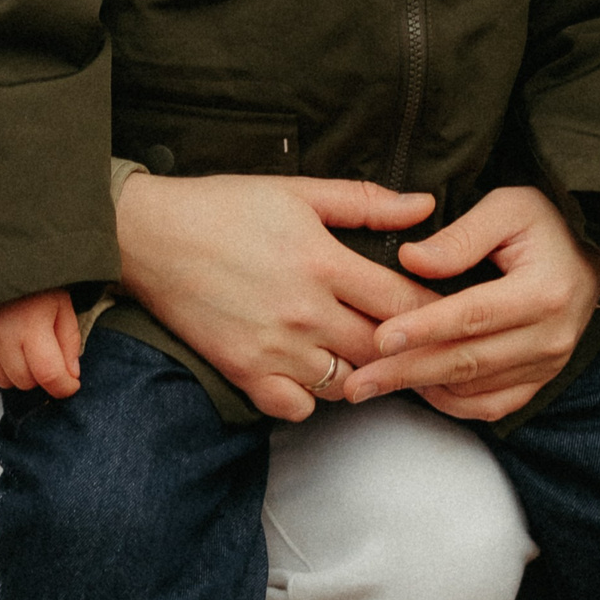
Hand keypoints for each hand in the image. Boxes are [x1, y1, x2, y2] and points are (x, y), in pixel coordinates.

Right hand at [0, 290, 83, 394]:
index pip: (49, 374)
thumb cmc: (30, 282)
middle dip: (41, 375)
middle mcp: (2, 339)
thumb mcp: (60, 303)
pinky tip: (4, 346)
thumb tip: (71, 375)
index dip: (64, 387)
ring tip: (22, 345)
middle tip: (45, 352)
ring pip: (5, 382)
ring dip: (19, 373)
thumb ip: (69, 340)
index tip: (71, 385)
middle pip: (27, 382)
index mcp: (31, 325)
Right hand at [115, 173, 440, 422]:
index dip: (434, 310)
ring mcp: (273, 349)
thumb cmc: (225, 207)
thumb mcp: (298, 192)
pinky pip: (299, 407)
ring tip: (364, 352)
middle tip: (418, 341)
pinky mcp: (244, 373)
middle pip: (382, 350)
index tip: (448, 311)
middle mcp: (303, 313)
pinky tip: (315, 370)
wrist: (150, 237)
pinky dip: (313, 395)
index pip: (403, 302)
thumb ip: (364, 203)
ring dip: (362, 372)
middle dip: (406, 347)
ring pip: (348, 385)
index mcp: (322, 263)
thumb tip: (426, 206)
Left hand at [344, 185, 599, 422]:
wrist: (592, 248)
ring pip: (474, 389)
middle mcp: (550, 336)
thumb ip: (460, 235)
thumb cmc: (545, 220)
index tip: (378, 339)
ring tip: (374, 382)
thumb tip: (411, 260)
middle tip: (356, 382)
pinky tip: (418, 387)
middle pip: (467, 362)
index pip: (473, 316)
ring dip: (422, 387)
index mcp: (543, 291)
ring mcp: (548, 363)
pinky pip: (492, 405)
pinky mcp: (542, 378)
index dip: (423, 329)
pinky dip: (452, 401)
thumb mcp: (507, 206)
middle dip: (406, 373)